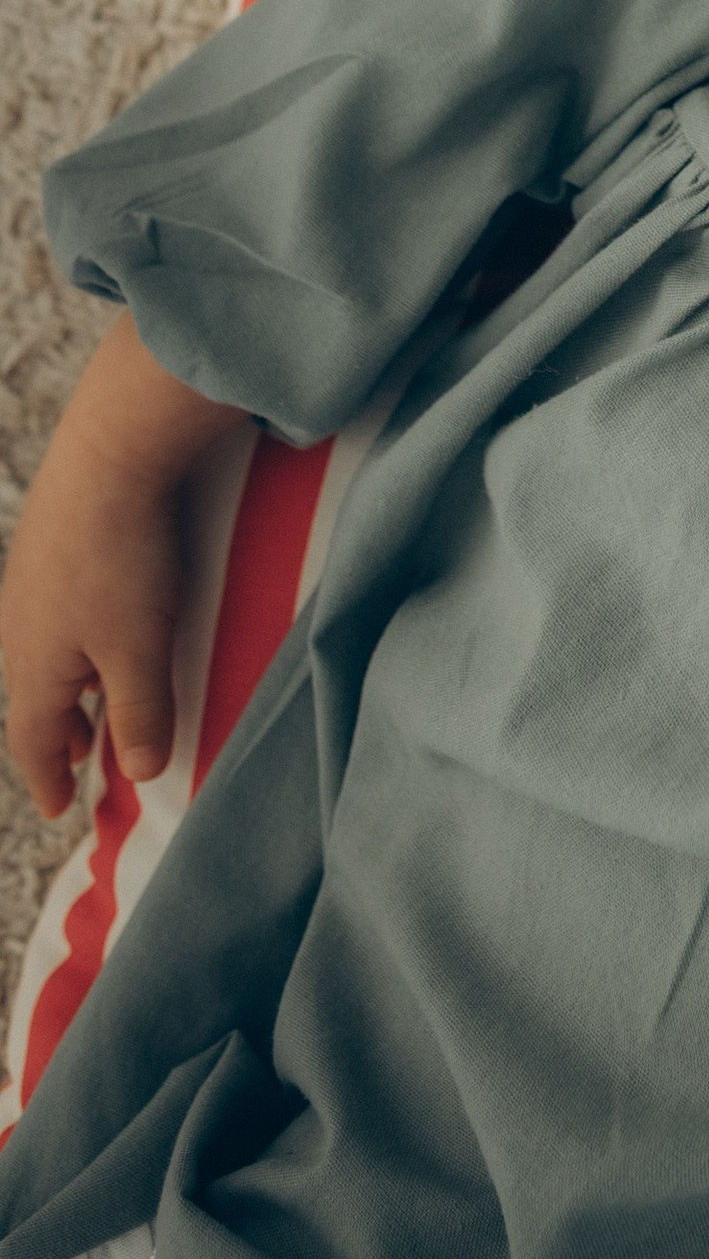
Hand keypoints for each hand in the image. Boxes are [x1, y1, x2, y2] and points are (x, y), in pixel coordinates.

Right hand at [0, 315, 246, 817]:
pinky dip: (73, 639)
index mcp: (32, 668)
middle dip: (58, 731)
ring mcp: (27, 581)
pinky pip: (51, 611)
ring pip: (42, 652)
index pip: (32, 743)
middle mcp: (17, 629)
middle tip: (81, 753)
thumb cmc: (124, 558)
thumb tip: (140, 774)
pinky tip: (102, 622)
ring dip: (67, 684)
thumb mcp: (141, 648)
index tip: (60, 807)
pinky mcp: (47, 541)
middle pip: (33, 698)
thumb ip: (142, 714)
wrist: (109, 452)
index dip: (48, 778)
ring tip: (95, 696)